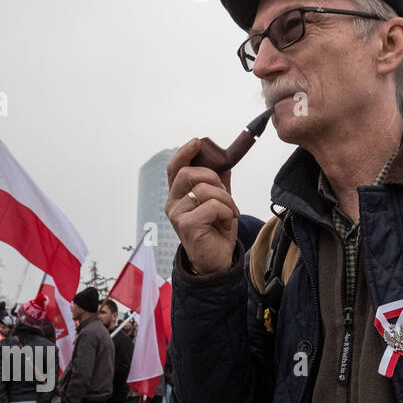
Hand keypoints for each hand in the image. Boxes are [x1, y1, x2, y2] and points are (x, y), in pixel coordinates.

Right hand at [165, 139, 239, 275]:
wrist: (218, 260)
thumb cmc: (216, 231)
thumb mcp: (220, 203)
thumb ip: (219, 183)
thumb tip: (223, 162)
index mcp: (179, 195)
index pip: (175, 168)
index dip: (184, 153)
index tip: (198, 142)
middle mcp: (173, 203)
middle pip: (187, 173)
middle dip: (213, 177)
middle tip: (225, 193)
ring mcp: (177, 215)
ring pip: (203, 189)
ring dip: (225, 198)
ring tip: (230, 212)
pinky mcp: (186, 225)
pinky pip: (211, 206)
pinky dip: (226, 211)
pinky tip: (226, 222)